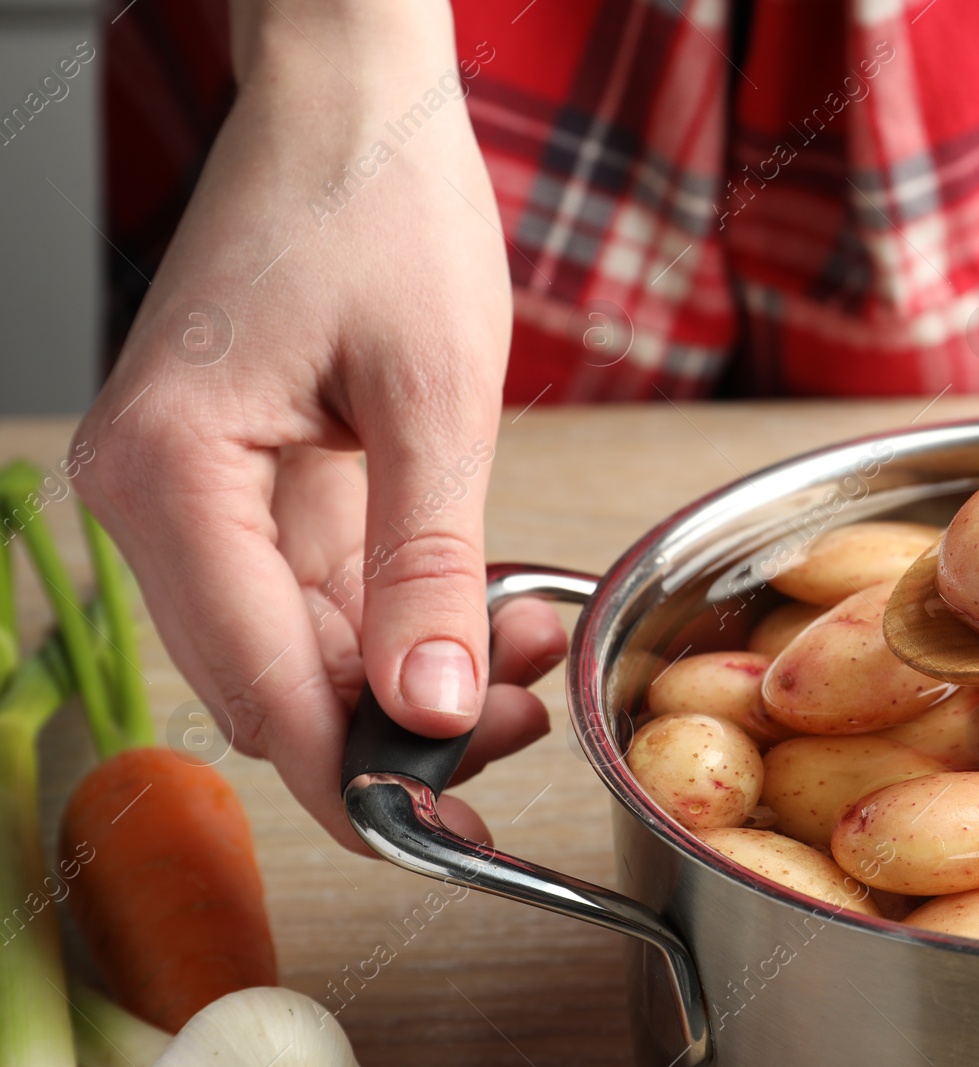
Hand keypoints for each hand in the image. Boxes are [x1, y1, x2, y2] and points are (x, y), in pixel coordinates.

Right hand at [71, 0, 564, 849]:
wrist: (351, 107)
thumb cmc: (379, 208)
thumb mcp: (431, 395)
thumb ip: (429, 560)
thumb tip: (436, 705)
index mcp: (170, 474)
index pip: (256, 681)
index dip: (358, 771)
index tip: (450, 828)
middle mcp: (154, 497)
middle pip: (272, 678)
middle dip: (403, 723)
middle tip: (528, 728)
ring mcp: (194, 493)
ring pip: (300, 645)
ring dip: (416, 672)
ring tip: (536, 656)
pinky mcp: (243, 481)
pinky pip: (318, 589)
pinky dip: (405, 615)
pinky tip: (497, 612)